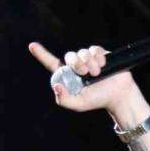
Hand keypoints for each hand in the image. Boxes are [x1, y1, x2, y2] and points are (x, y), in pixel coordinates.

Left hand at [28, 42, 142, 113]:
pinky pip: (94, 50)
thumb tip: (56, 86)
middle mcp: (76, 66)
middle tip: (85, 73)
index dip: (41, 54)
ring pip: (82, 52)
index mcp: (67, 76)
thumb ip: (64, 99)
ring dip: (89, 62)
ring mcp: (88, 59)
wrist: (117, 95)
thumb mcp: (77, 104)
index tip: (32, 45)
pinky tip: (102, 65)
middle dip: (76, 63)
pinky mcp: (100, 54)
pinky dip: (97, 57)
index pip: (51, 63)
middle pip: (69, 56)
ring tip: (96, 73)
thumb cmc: (96, 100)